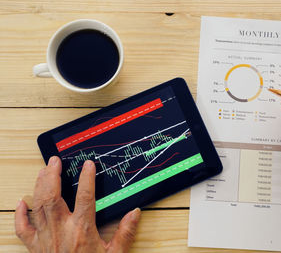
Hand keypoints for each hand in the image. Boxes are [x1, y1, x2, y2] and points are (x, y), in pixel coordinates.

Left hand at [15, 156, 140, 252]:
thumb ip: (125, 233)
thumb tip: (135, 213)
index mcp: (82, 230)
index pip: (85, 196)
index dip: (87, 178)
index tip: (88, 165)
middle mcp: (61, 230)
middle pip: (53, 197)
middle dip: (53, 176)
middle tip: (55, 161)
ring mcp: (46, 238)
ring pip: (38, 206)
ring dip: (39, 186)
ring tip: (42, 172)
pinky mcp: (35, 247)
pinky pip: (23, 229)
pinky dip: (21, 214)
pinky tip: (21, 203)